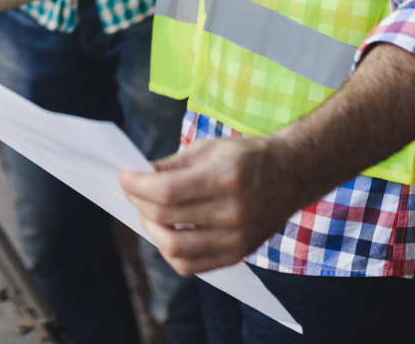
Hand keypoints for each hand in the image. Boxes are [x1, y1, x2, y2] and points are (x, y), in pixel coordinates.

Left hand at [118, 135, 303, 275]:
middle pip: (166, 219)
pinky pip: (190, 266)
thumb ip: (170, 165)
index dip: (137, 185)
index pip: (166, 191)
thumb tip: (136, 176)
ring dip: (151, 230)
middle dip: (139, 203)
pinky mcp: (237, 255)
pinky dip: (170, 251)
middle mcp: (233, 212)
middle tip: (133, 190)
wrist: (290, 175)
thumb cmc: (245, 157)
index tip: (124, 176)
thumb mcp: (208, 148)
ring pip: (175, 249)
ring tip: (147, 213)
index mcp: (226, 178)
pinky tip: (167, 232)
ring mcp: (237, 238)